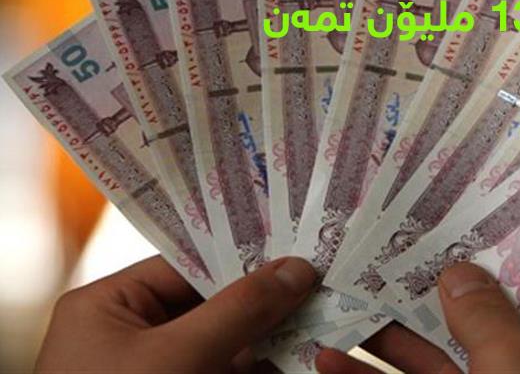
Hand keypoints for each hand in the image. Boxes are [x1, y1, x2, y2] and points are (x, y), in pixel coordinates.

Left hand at [36, 255, 316, 372]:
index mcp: (108, 308)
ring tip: (321, 313)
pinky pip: (230, 371)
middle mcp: (133, 335)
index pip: (186, 265)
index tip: (294, 247)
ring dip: (273, 334)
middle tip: (316, 280)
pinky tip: (302, 354)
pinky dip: (264, 365)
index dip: (242, 255)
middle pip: (211, 302)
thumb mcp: (178, 357)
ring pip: (228, 341)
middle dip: (264, 297)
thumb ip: (239, 309)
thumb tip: (295, 271)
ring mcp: (161, 372)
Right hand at [316, 262, 519, 372]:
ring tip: (349, 309)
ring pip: (441, 365)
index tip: (458, 235)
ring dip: (391, 342)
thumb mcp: (516, 365)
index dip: (498, 265)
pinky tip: (337, 364)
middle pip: (482, 325)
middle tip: (394, 263)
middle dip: (429, 300)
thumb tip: (462, 273)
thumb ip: (486, 315)